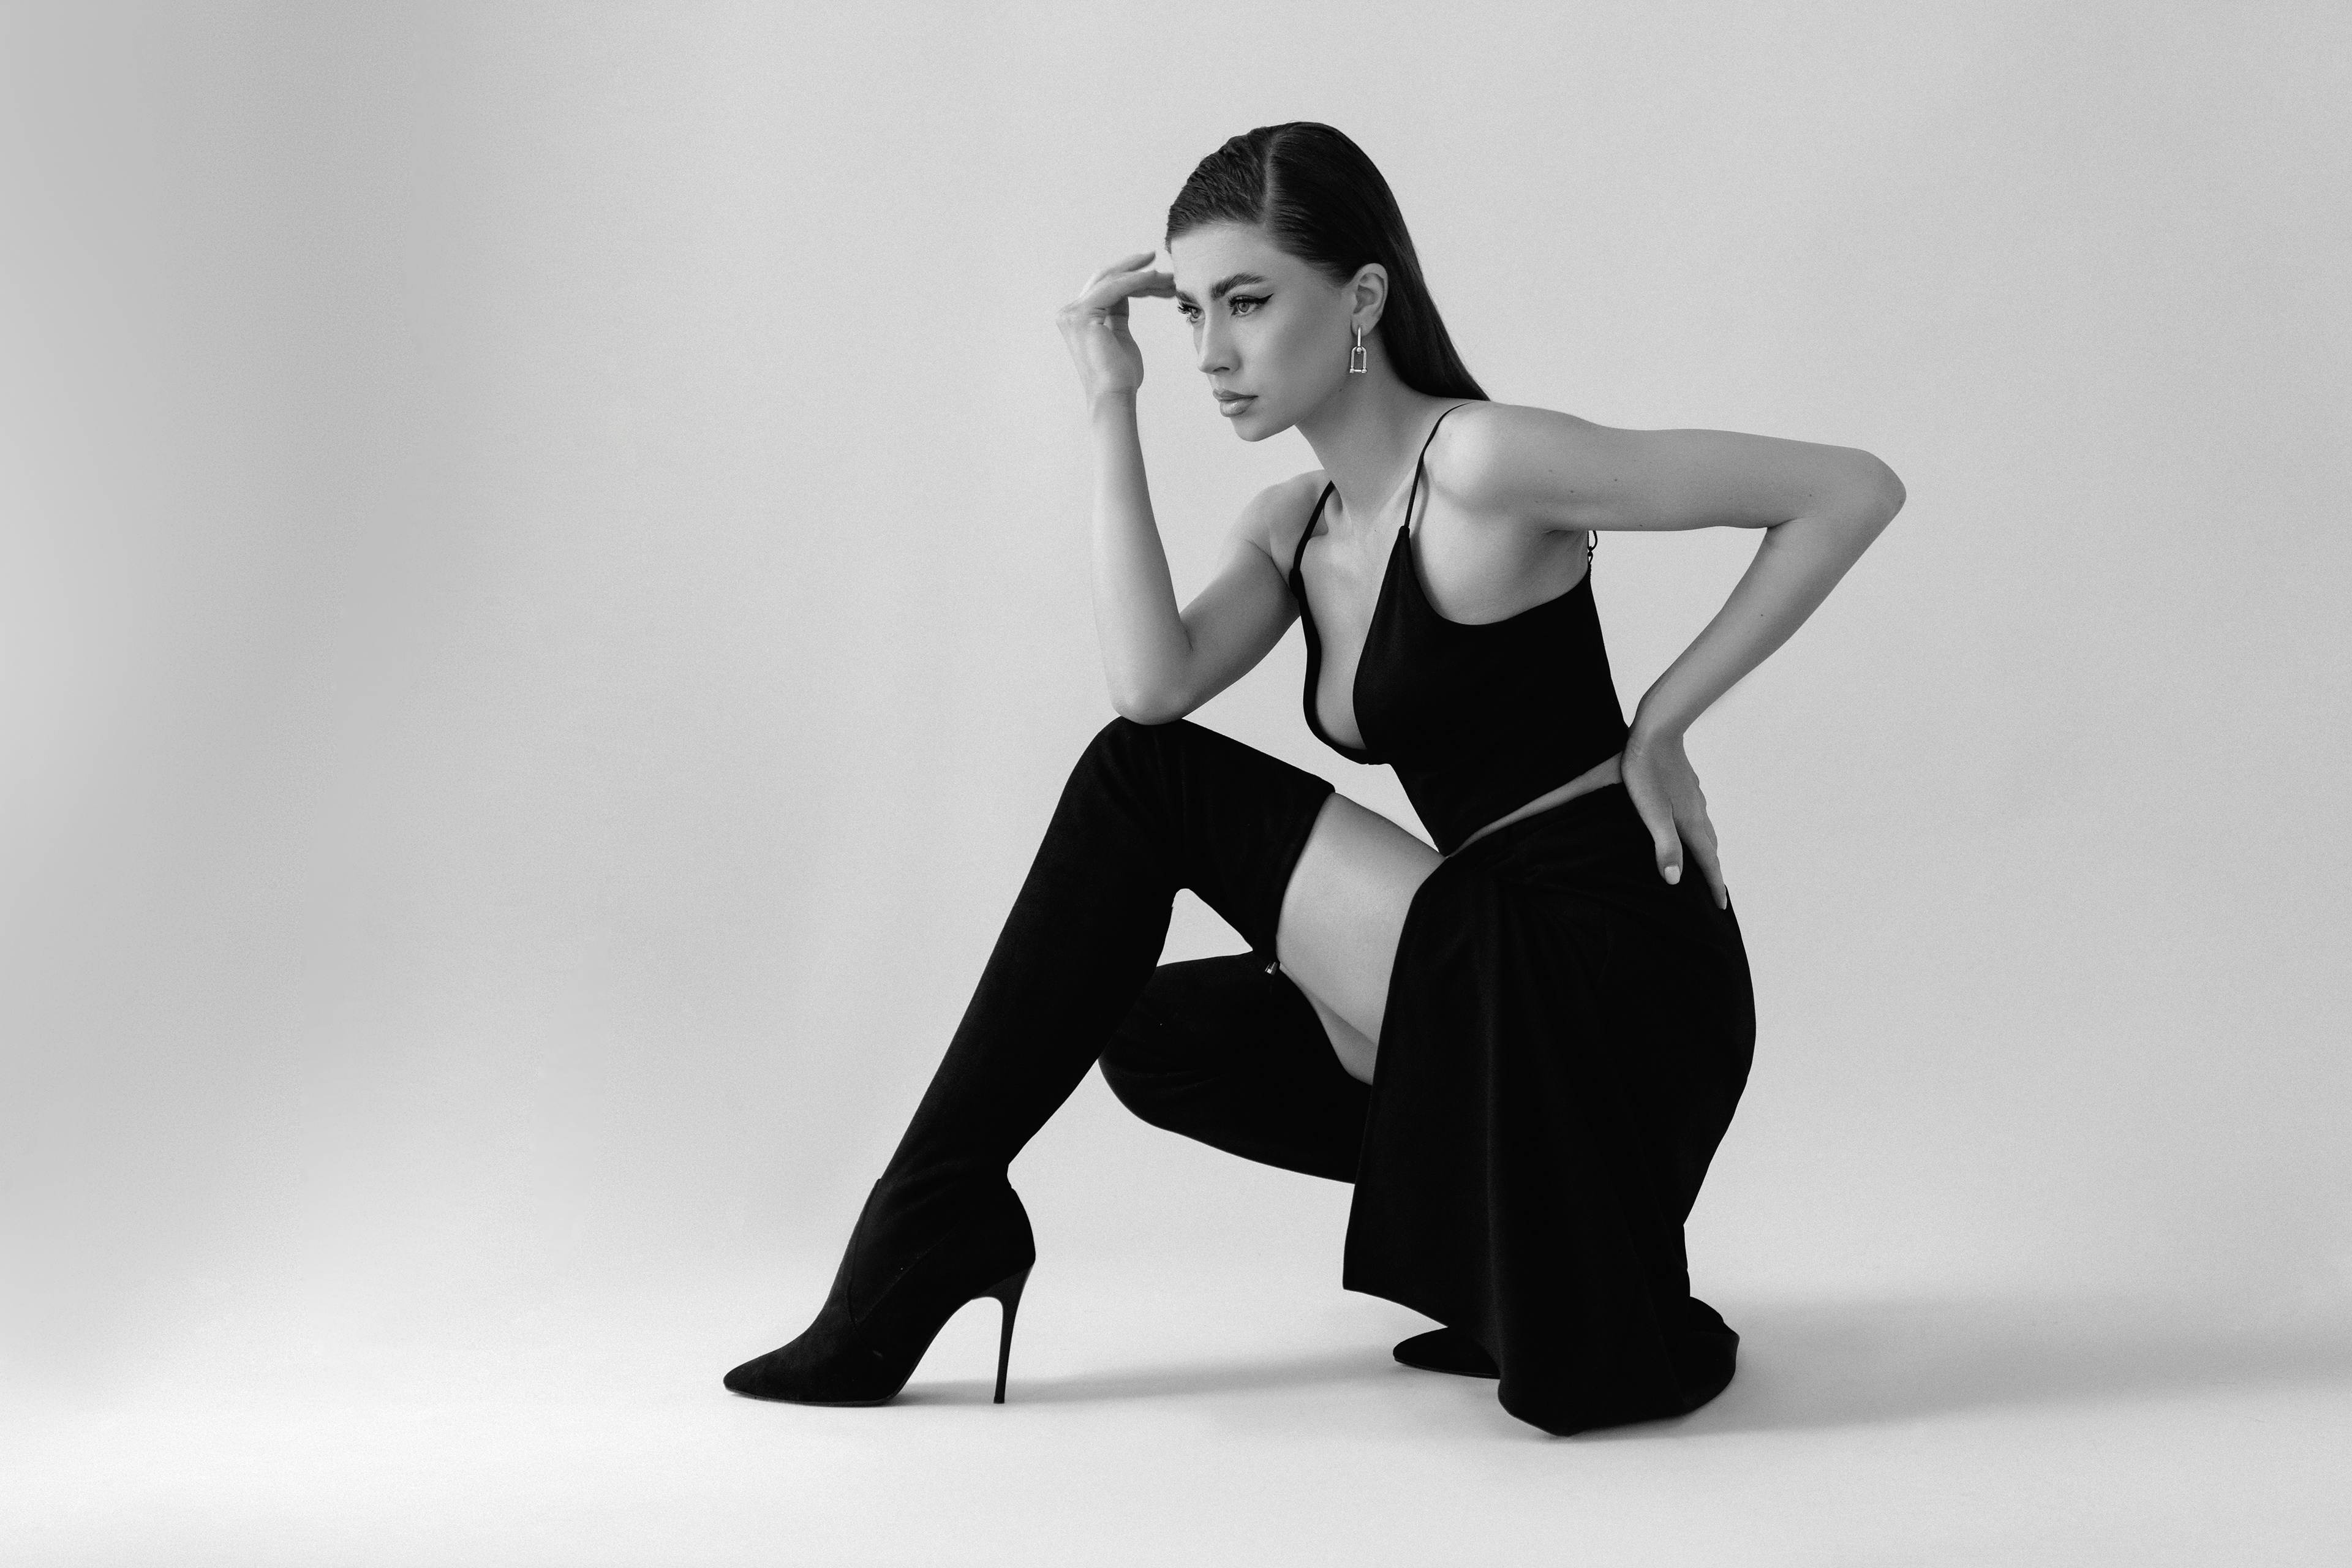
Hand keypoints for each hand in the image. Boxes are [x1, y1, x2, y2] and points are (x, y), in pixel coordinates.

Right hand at [1056, 250, 1174, 404]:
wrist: (1114, 396)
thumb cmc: (1121, 375)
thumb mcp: (1120, 336)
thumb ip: (1117, 314)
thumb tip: (1128, 294)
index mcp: (1078, 318)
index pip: (1104, 288)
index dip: (1128, 276)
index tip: (1152, 271)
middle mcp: (1070, 313)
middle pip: (1104, 278)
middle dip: (1131, 267)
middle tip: (1155, 257)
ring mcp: (1073, 313)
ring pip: (1111, 280)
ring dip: (1140, 274)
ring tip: (1165, 274)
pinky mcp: (1083, 315)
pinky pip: (1115, 289)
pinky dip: (1136, 280)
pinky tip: (1154, 277)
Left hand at [1620, 727, 1728, 909]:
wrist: (1656, 732)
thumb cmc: (1647, 773)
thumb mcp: (1652, 814)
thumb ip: (1665, 846)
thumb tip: (1675, 880)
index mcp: (1690, 824)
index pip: (1708, 862)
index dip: (1714, 885)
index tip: (1721, 906)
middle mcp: (1697, 812)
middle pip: (1711, 848)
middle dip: (1714, 871)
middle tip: (1716, 889)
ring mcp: (1692, 797)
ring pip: (1705, 830)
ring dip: (1707, 849)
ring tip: (1704, 860)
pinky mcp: (1684, 784)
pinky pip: (1696, 814)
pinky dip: (1697, 829)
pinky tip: (1688, 822)